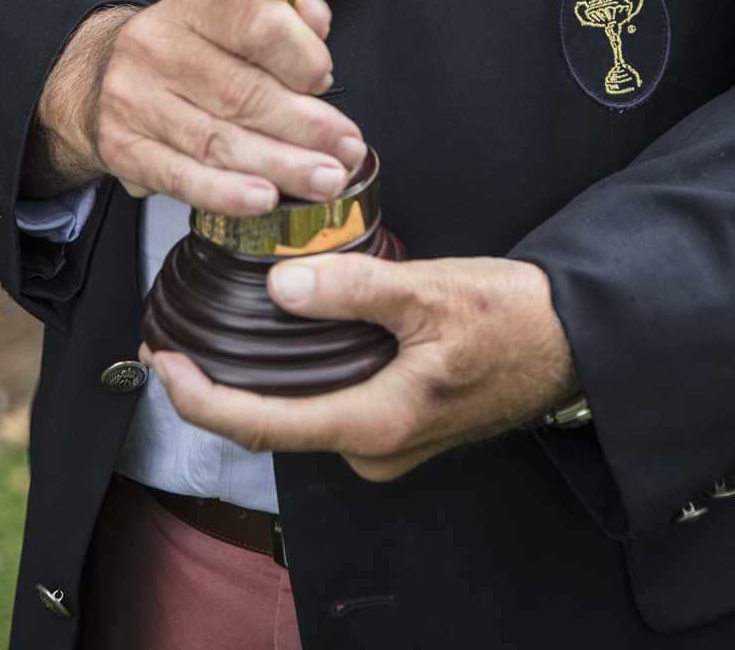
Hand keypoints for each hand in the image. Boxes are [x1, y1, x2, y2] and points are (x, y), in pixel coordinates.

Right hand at [27, 0, 362, 213]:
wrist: (101, 78)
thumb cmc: (192, 49)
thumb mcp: (233, 17)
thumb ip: (283, 17)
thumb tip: (319, 20)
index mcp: (196, 1)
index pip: (253, 22)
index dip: (297, 54)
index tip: (327, 80)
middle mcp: (158, 44)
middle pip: (241, 91)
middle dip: (304, 127)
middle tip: (347, 152)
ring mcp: (135, 99)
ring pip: (218, 140)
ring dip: (280, 165)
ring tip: (326, 180)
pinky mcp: (123, 149)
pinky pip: (181, 176)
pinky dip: (226, 193)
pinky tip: (265, 200)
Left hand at [144, 254, 579, 480]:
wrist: (573, 342)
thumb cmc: (513, 319)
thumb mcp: (432, 292)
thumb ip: (355, 290)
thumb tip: (283, 288)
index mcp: (376, 422)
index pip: (264, 425)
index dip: (202, 402)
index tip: (162, 368)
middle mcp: (374, 446)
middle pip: (276, 422)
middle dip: (220, 388)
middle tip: (177, 342)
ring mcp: (388, 438)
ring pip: (304, 411)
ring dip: (260, 378)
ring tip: (219, 333)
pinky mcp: (400, 419)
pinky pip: (331, 401)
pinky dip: (299, 374)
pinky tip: (289, 332)